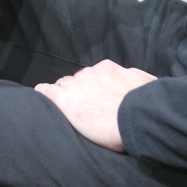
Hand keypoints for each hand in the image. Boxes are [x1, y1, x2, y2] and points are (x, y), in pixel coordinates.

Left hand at [35, 60, 156, 151]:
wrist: (133, 117)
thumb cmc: (143, 101)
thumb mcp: (145, 81)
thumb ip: (134, 76)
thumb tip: (133, 77)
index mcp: (106, 68)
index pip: (93, 75)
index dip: (93, 86)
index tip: (96, 96)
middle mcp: (89, 73)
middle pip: (77, 80)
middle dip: (79, 90)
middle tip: (85, 106)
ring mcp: (76, 86)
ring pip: (64, 86)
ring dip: (66, 95)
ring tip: (69, 108)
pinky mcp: (65, 101)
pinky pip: (48, 92)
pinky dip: (44, 92)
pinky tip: (41, 95)